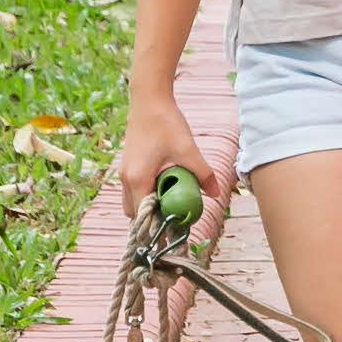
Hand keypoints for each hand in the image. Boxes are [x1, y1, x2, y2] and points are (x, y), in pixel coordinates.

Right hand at [101, 99, 227, 237]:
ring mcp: (125, 173)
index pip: (143, 218)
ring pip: (133, 203)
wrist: (148, 99)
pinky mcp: (129, 166)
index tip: (169, 242)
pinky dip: (147, 196)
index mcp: (137, 180)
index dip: (156, 232)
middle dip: (152, 223)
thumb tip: (216, 194)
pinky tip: (165, 189)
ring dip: (149, 209)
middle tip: (174, 225)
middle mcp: (126, 180)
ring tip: (171, 208)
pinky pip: (134, 191)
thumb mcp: (188, 150)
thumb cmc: (165, 123)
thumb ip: (202, 174)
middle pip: (135, 215)